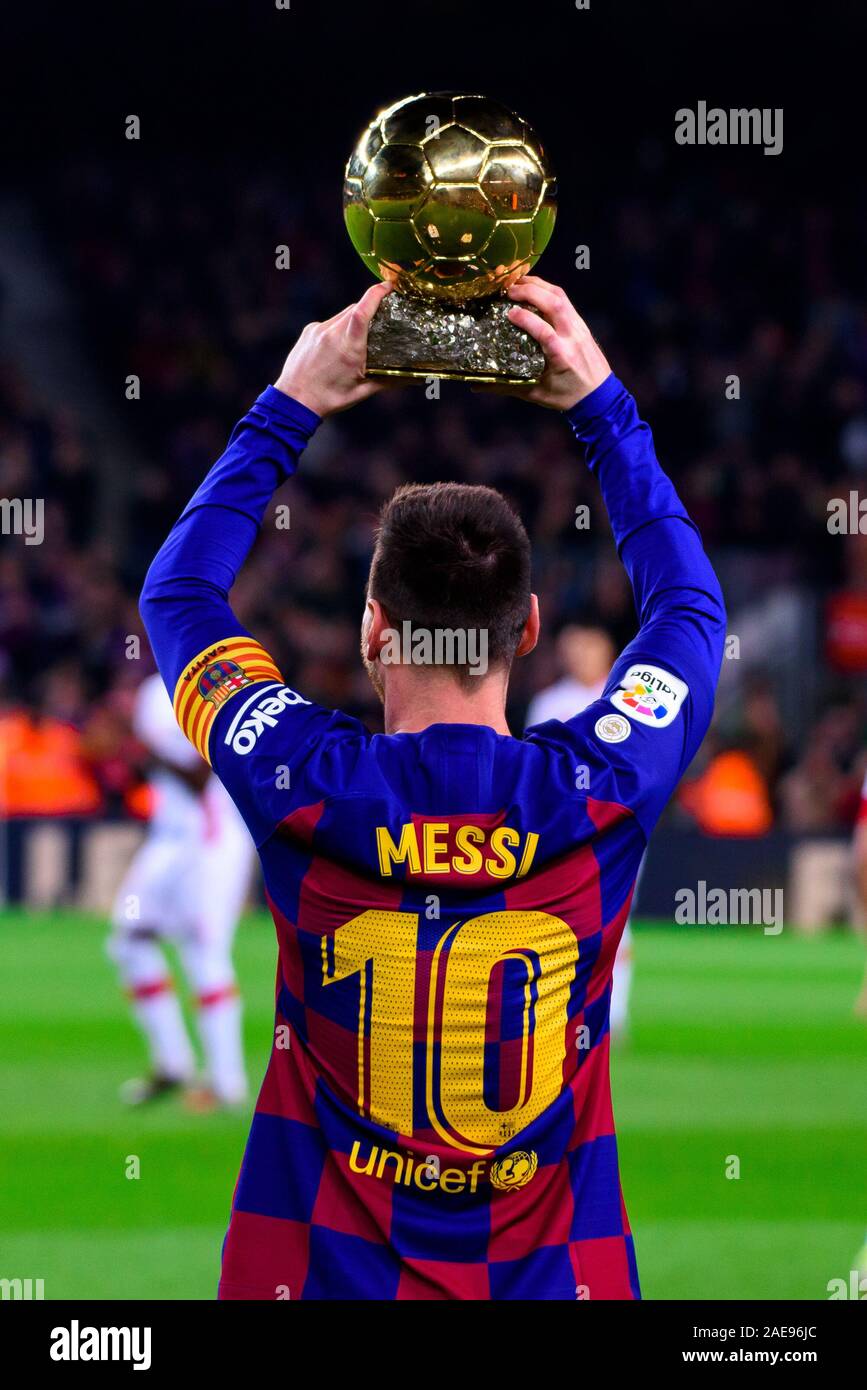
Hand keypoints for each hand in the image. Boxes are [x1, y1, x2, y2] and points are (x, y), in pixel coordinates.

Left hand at [274, 281, 393, 416]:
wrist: (295, 401)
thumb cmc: (330, 398)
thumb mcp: (362, 391)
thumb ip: (389, 380)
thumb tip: (414, 378)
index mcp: (349, 348)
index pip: (363, 310)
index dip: (376, 293)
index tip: (388, 286)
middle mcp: (332, 334)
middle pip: (355, 309)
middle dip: (368, 310)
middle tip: (379, 320)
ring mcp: (318, 330)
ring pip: (342, 315)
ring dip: (352, 321)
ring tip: (356, 341)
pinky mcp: (309, 331)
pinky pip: (328, 323)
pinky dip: (337, 329)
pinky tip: (335, 349)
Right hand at [485, 276, 610, 410]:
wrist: (600, 396)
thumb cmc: (566, 398)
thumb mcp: (536, 395)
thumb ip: (506, 387)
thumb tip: (476, 386)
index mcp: (562, 356)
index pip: (544, 331)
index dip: (526, 318)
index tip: (508, 312)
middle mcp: (573, 337)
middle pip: (554, 304)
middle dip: (531, 291)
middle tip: (509, 290)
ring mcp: (579, 328)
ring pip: (561, 297)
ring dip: (539, 285)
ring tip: (518, 283)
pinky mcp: (581, 324)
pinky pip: (565, 300)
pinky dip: (548, 290)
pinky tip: (534, 289)